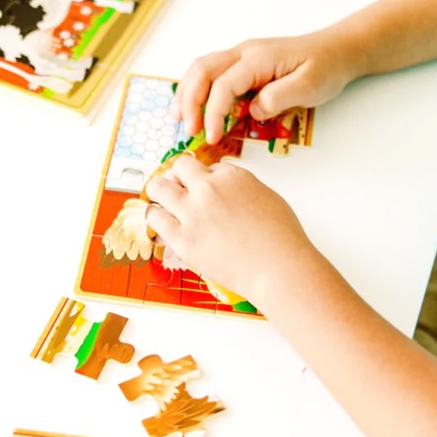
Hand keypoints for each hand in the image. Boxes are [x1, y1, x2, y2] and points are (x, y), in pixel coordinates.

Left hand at [145, 154, 315, 307]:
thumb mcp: (266, 196)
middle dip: (177, 175)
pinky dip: (156, 216)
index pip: (207, 167)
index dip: (205, 178)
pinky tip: (159, 218)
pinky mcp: (183, 239)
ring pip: (159, 188)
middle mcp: (208, 189)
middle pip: (179, 167)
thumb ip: (240, 188)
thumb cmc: (280, 238)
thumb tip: (226, 189)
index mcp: (231, 176)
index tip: (204, 187)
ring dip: (158, 190)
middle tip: (176, 186)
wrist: (278, 269)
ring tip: (159, 197)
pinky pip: (156, 218)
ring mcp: (193, 213)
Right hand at [173, 33, 356, 143]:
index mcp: (259, 59)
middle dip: (189, 101)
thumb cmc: (325, 67)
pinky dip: (197, 88)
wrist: (336, 50)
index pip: (224, 85)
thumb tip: (253, 111)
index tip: (212, 138)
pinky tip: (193, 106)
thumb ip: (279, 98)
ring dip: (187, 93)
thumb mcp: (309, 86)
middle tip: (188, 130)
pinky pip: (211, 72)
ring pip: (201, 68)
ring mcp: (241, 56)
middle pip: (203, 71)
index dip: (214, 113)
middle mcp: (244, 53)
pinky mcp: (242, 64)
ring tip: (180, 118)